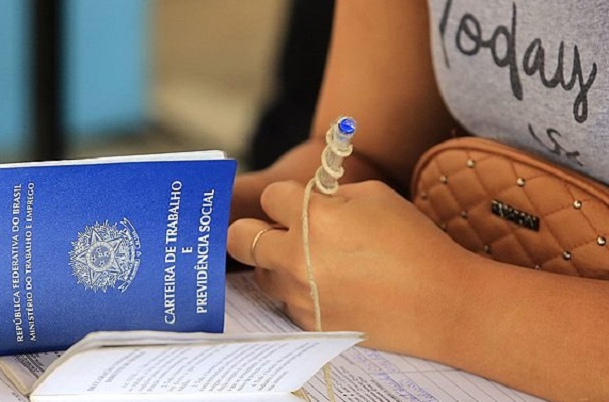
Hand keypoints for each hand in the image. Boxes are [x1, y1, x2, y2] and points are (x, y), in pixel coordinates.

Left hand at [227, 180, 475, 353]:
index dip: (286, 197)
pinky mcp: (309, 322)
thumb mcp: (376, 196)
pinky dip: (299, 292)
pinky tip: (331, 288)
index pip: (269, 197)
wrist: (442, 303)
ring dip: (276, 263)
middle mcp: (295, 257)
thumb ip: (332, 194)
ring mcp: (299, 294)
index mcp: (312, 218)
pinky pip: (286, 301)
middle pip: (239, 238)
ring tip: (310, 262)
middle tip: (273, 230)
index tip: (298, 202)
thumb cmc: (414, 243)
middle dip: (252, 229)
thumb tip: (310, 196)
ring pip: (261, 273)